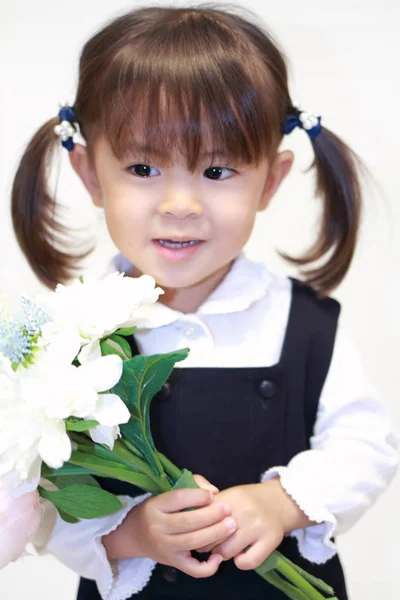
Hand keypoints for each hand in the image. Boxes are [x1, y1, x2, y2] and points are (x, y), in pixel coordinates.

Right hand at [103, 478, 236, 577]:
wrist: (136, 534)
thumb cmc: (159, 508)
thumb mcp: (167, 492)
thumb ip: (192, 485)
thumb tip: (214, 492)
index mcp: (156, 506)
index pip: (179, 498)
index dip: (199, 496)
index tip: (213, 495)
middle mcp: (158, 527)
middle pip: (189, 521)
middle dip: (212, 515)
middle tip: (228, 509)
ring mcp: (165, 548)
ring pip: (193, 542)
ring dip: (215, 533)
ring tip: (231, 525)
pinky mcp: (173, 563)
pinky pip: (193, 569)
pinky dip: (208, 567)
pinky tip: (219, 556)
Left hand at [196, 478, 313, 570]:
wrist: (279, 500)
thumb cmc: (247, 500)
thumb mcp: (228, 493)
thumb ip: (207, 499)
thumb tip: (189, 511)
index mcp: (230, 499)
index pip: (203, 519)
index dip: (197, 529)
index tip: (198, 531)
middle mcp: (243, 512)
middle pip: (212, 537)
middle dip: (207, 543)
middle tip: (210, 543)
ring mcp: (257, 527)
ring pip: (227, 551)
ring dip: (222, 554)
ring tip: (224, 548)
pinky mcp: (270, 541)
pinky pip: (248, 562)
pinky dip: (241, 562)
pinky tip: (241, 555)